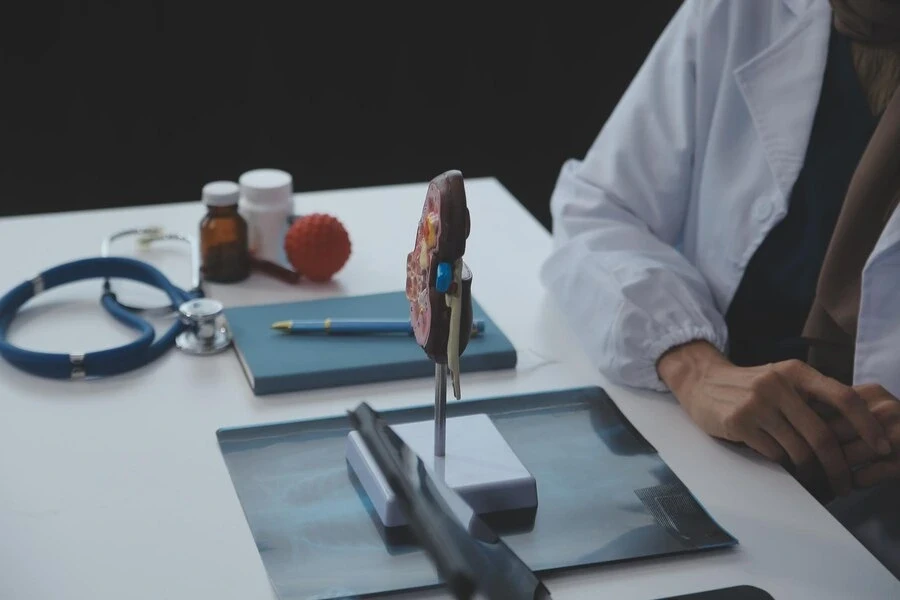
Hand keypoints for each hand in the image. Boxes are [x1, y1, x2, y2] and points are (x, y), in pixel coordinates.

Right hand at [657, 341, 891, 496]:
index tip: (882, 448)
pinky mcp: (739, 422)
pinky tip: (786, 471)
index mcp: (796, 372)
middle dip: (838, 466)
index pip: (843, 398)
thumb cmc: (749, 387)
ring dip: (810, 472)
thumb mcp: (782, 380)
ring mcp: (757, 403)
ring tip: (815, 482)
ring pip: (798, 450)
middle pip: (822, 434)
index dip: (867, 426)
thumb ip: (812, 398)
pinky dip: (784, 467)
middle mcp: (778, 384)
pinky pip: (774, 454)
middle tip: (844, 484)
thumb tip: (859, 430)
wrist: (701, 381)